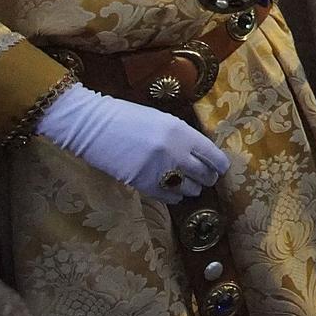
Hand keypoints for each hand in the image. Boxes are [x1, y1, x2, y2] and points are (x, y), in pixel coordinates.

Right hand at [35, 84, 228, 203]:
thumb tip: (202, 153)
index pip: (213, 155)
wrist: (94, 126)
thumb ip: (183, 137)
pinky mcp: (143, 184)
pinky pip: (169, 197)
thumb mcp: (163, 120)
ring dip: (192, 188)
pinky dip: (175, 196)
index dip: (220, 165)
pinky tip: (174, 192)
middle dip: (208, 178)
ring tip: (190, 185)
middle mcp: (174, 152)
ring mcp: (159, 170)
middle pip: (204, 174)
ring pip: (189, 189)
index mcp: (181, 132)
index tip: (221, 169)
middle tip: (206, 178)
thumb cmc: (129, 118)